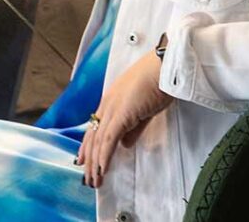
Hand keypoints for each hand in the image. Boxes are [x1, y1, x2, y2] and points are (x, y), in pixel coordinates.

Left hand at [79, 52, 172, 188]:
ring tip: (95, 180)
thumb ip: (133, 128)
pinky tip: (102, 168)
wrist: (165, 67)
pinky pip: (109, 139)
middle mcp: (107, 105)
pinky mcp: (121, 114)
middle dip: (89, 160)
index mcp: (111, 101)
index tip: (83, 161)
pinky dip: (104, 156)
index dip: (88, 146)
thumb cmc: (158, 82)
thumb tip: (125, 145)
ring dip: (95, 163)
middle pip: (92, 137)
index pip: (95, 128)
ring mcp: (112, 109)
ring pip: (98, 141)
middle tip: (88, 178)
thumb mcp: (143, 110)